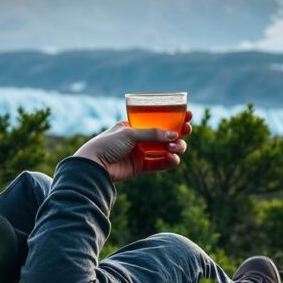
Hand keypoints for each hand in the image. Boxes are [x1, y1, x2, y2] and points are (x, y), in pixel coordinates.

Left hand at [73, 111, 192, 181]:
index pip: (158, 119)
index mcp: (135, 125)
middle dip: (179, 133)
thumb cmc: (108, 144)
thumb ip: (152, 134)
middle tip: (187, 131)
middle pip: (165, 135)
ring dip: (175, 147)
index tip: (188, 116)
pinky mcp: (141, 167)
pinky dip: (168, 161)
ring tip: (175, 148)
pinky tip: (173, 159)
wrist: (94, 165)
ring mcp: (140, 152)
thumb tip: (175, 136)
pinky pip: (159, 163)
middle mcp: (139, 138)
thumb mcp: (130, 134)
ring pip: (165, 149)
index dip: (174, 117)